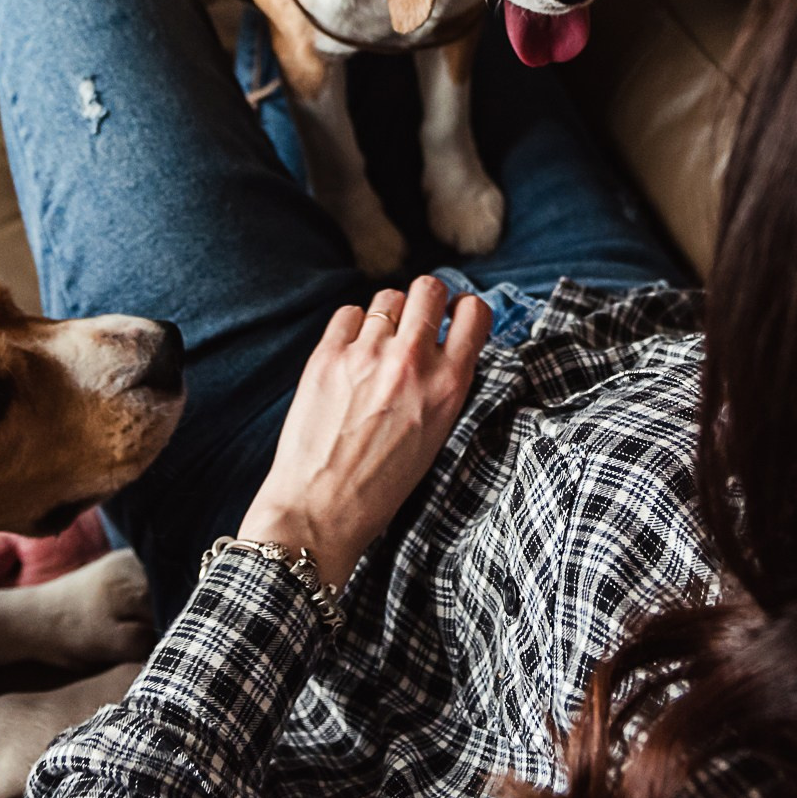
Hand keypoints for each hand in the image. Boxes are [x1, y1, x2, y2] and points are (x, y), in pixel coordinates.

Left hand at [240, 277, 491, 588]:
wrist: (321, 510)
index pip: (475, 311)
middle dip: (427, 300)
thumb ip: (446, 385)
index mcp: (449, 386)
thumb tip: (446, 345)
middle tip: (416, 322)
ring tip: (379, 346)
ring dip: (389, 315)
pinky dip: (352, 327)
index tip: (454, 318)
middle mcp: (411, 362)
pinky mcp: (327, 356)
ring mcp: (367, 355)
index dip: (465, 309)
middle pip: (430, 287)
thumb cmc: (382, 485)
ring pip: (388, 298)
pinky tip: (350, 354)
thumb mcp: (438, 436)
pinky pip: (348, 313)